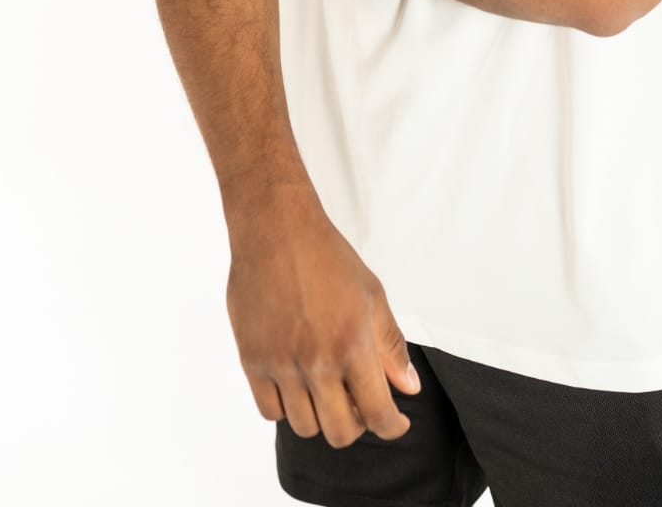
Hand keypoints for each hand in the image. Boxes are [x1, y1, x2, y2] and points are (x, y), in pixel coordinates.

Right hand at [225, 183, 419, 446]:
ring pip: (304, 427)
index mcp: (353, 344)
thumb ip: (391, 346)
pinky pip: (270, 411)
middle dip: (357, 424)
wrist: (276, 229)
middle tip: (358, 402)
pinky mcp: (252, 361)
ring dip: (320, 416)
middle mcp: (317, 361)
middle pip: (340, 432)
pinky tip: (297, 383)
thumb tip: (409, 388)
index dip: (391, 427)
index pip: (377, 414)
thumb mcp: (372, 295)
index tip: (394, 423)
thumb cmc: (327, 256)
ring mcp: (281, 364)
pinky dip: (286, 406)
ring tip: (326, 389)